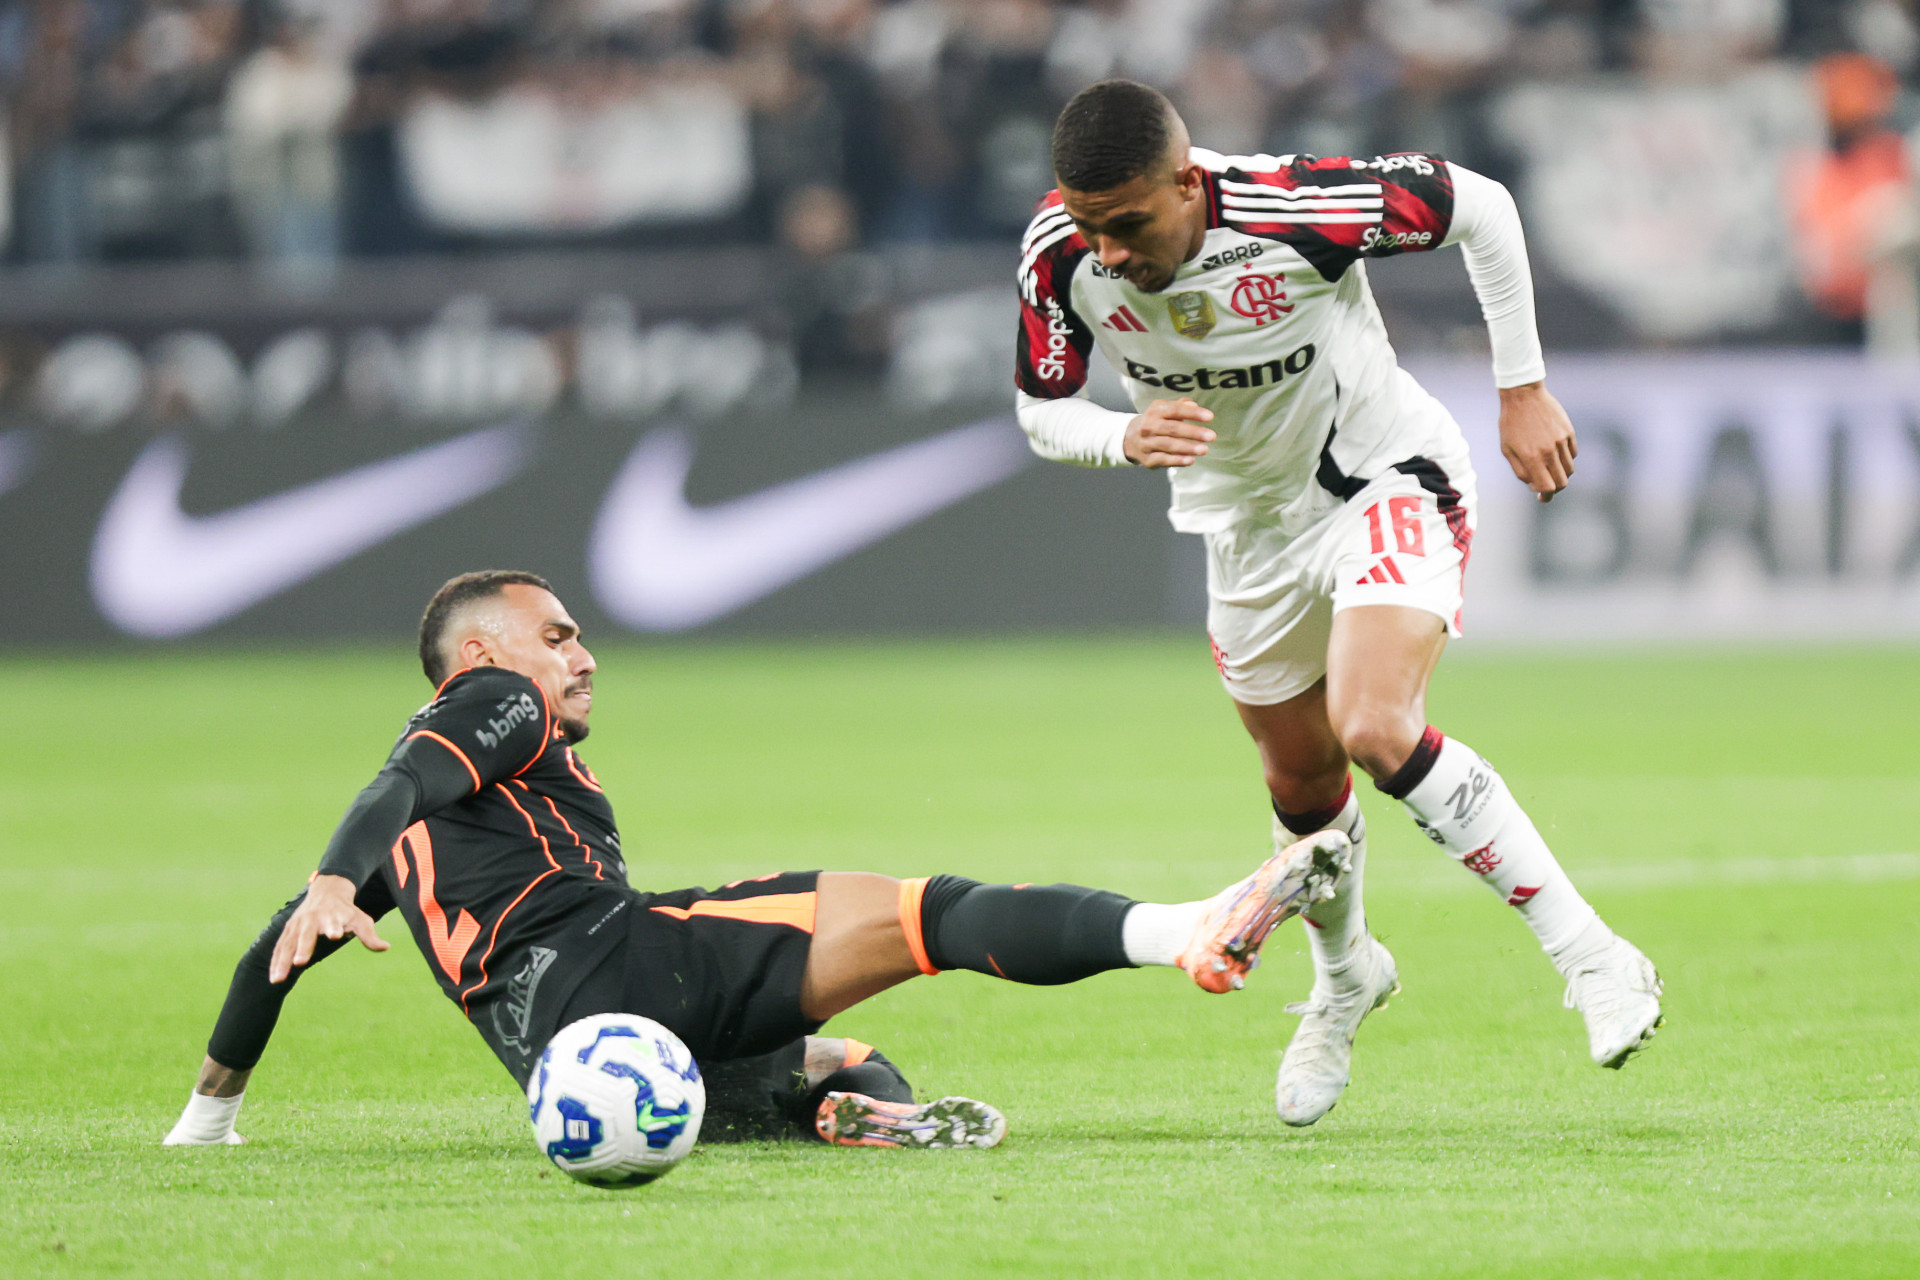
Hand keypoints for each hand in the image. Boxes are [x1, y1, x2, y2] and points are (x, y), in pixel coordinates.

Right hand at [268, 874, 388, 983]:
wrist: (327, 891)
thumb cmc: (346, 911)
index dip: (333, 928)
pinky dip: (276, 962)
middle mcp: (312, 919)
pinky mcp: (288, 931)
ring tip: (278, 980)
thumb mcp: (361, 920)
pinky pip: (280, 948)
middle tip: (300, 962)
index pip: (333, 923)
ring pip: (288, 944)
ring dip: (282, 961)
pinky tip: (274, 977)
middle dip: (303, 947)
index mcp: (331, 916)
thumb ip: (369, 935)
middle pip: (306, 934)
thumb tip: (385, 947)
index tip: (335, 935)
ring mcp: (297, 925)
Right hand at [1124, 398, 1215, 467]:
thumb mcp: (1165, 410)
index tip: (1210, 417)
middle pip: (1172, 428)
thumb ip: (1181, 406)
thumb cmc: (1156, 422)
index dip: (1193, 413)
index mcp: (1156, 411)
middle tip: (1212, 436)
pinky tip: (1190, 460)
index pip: (1175, 410)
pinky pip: (1163, 459)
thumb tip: (1194, 405)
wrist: (1130, 439)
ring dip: (1187, 448)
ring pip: (1168, 445)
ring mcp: (1147, 443)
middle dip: (1193, 432)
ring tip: (1204, 450)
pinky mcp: (1148, 459)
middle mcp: (1149, 426)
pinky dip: (1177, 460)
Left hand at [1497, 381, 1576, 502]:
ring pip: (1569, 469)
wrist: (1523, 395)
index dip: (1545, 496)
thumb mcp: (1507, 450)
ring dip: (1560, 474)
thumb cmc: (1511, 424)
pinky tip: (1554, 454)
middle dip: (1554, 488)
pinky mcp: (1569, 432)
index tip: (1542, 497)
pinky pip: (1573, 454)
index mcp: (1531, 457)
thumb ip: (1521, 471)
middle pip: (1562, 482)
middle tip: (1547, 487)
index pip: (1547, 487)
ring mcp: (1561, 441)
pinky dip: (1566, 459)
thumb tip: (1535, 486)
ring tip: (1549, 468)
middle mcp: (1549, 451)